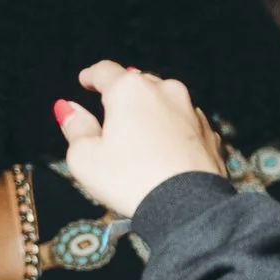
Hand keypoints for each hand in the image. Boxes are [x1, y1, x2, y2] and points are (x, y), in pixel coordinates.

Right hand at [58, 61, 225, 217]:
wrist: (188, 208)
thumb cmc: (130, 180)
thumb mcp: (85, 156)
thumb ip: (75, 127)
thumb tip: (67, 107)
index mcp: (131, 89)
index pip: (105, 71)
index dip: (92, 75)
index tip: (86, 80)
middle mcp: (166, 91)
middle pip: (139, 83)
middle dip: (125, 93)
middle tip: (112, 110)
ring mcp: (193, 111)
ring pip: (167, 102)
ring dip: (153, 111)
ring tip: (141, 132)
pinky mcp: (212, 134)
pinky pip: (187, 125)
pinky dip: (174, 131)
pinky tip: (167, 149)